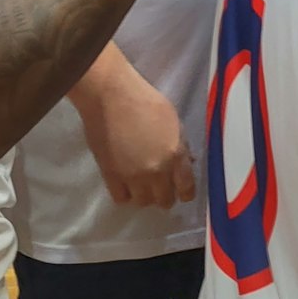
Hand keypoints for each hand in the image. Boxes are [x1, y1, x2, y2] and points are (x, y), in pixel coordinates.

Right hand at [75, 59, 194, 208]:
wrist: (111, 96)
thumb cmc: (145, 101)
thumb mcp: (173, 120)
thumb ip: (180, 146)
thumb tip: (185, 163)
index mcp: (175, 155)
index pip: (186, 189)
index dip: (185, 192)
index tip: (181, 190)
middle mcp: (156, 171)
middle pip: (164, 200)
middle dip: (165, 193)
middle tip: (160, 183)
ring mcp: (133, 176)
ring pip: (143, 202)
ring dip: (144, 194)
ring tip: (141, 181)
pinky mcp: (111, 176)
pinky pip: (121, 199)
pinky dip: (125, 193)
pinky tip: (126, 182)